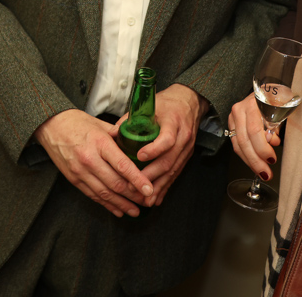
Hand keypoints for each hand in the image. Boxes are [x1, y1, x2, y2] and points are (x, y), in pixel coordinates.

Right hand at [34, 109, 153, 216]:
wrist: (50, 126)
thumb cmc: (78, 123)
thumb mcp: (100, 124)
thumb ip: (119, 135)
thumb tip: (138, 142)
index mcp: (99, 143)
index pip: (123, 165)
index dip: (138, 180)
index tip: (150, 189)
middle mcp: (89, 159)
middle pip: (116, 183)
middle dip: (134, 196)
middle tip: (148, 201)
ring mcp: (80, 172)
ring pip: (105, 193)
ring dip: (122, 204)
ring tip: (136, 211)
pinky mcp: (73, 179)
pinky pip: (93, 196)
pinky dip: (107, 205)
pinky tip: (118, 210)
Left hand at [122, 83, 205, 206]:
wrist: (189, 101)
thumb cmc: (167, 103)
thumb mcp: (150, 105)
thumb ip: (130, 119)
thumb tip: (112, 133)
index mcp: (173, 122)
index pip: (167, 139)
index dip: (154, 149)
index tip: (139, 156)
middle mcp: (183, 137)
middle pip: (169, 160)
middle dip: (152, 175)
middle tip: (136, 186)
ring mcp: (187, 148)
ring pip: (173, 170)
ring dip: (159, 186)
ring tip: (145, 199)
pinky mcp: (187, 156)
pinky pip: (176, 174)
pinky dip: (166, 187)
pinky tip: (157, 198)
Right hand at [227, 92, 280, 181]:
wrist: (267, 89)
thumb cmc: (276, 98)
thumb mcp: (281, 107)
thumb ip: (276, 125)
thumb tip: (272, 142)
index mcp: (252, 103)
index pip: (254, 130)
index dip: (262, 147)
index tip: (272, 159)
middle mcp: (239, 110)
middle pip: (244, 140)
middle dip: (255, 160)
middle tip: (266, 173)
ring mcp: (234, 117)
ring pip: (238, 145)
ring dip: (250, 161)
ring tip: (262, 172)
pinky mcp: (232, 124)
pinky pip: (236, 144)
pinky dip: (246, 156)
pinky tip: (254, 163)